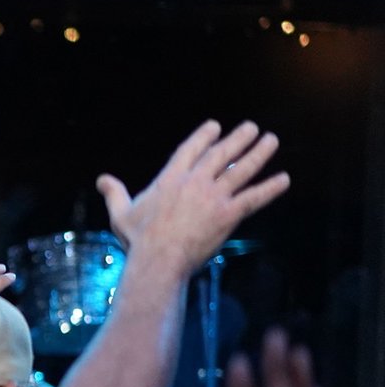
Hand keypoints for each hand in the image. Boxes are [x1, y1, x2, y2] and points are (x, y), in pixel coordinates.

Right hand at [95, 120, 288, 271]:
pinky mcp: (228, 215)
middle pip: (222, 154)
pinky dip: (270, 188)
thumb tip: (101, 180)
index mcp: (170, 179)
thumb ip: (115, 193)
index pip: (191, 149)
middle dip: (238, 138)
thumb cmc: (138, 239)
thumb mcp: (121, 213)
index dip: (204, 137)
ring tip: (271, 140)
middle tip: (251, 128)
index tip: (216, 126)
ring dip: (259, 153)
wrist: (158, 259)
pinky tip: (284, 179)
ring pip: (242, 170)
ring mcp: (214, 197)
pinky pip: (254, 198)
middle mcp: (195, 182)